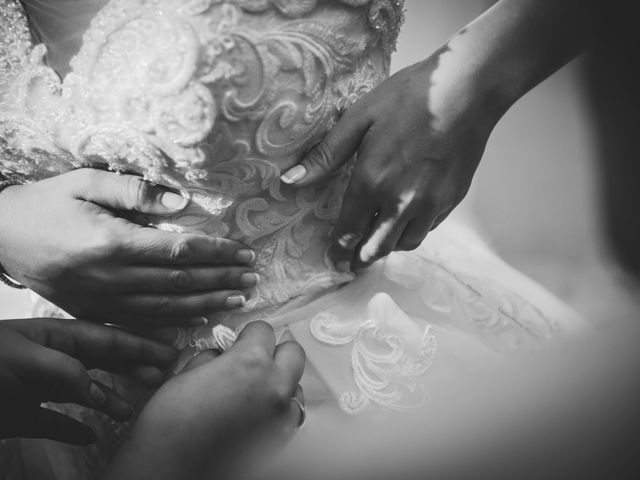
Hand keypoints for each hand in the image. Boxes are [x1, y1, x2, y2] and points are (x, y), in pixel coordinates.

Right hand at [0, 169, 258, 324]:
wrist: (0, 237)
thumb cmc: (46, 204)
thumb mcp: (85, 183)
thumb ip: (134, 191)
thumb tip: (181, 201)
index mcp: (115, 243)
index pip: (182, 250)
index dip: (218, 252)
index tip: (245, 253)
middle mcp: (113, 278)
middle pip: (182, 281)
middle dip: (222, 280)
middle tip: (252, 278)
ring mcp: (103, 301)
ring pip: (168, 308)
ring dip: (207, 304)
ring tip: (238, 300)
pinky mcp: (94, 313)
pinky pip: (142, 323)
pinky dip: (175, 323)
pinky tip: (199, 320)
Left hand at [0, 317, 176, 444]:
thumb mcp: (26, 361)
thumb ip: (69, 373)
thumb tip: (105, 394)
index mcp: (52, 337)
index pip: (106, 338)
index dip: (139, 345)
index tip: (168, 352)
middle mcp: (48, 360)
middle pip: (100, 361)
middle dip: (131, 366)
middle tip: (162, 375)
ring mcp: (34, 388)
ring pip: (82, 391)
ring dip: (109, 398)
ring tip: (130, 408)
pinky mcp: (19, 417)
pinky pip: (53, 422)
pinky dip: (73, 429)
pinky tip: (89, 435)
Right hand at [104, 321, 304, 479]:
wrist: (171, 470)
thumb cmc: (172, 425)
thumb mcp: (187, 375)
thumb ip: (214, 359)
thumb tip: (222, 355)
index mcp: (251, 362)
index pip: (264, 330)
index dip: (248, 334)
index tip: (240, 341)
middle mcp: (274, 385)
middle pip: (293, 352)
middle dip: (274, 352)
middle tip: (253, 360)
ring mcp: (282, 414)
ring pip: (295, 384)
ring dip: (279, 382)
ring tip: (252, 392)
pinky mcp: (282, 439)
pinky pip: (290, 414)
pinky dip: (279, 409)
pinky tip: (256, 414)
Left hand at [280, 57, 496, 270]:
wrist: (466, 90)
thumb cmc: (409, 97)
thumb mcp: (359, 118)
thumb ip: (326, 155)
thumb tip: (290, 181)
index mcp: (372, 183)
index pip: (349, 232)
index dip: (339, 251)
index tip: (335, 261)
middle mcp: (401, 202)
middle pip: (377, 248)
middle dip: (361, 258)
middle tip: (353, 263)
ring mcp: (430, 204)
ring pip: (406, 244)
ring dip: (388, 247)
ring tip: (378, 243)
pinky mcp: (451, 200)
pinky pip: (428, 229)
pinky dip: (413, 231)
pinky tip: (407, 222)